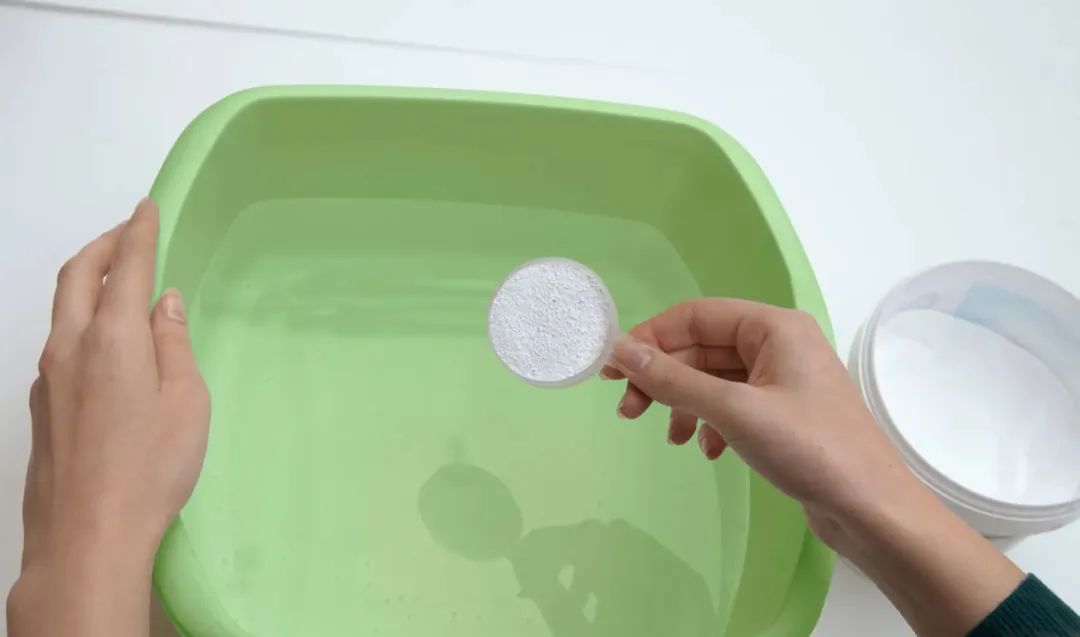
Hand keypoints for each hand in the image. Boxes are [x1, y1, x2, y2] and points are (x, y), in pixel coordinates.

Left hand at [8, 199, 209, 636]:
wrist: (87, 535)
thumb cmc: (151, 468)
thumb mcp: (186, 401)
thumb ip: (174, 344)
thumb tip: (164, 303)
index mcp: (111, 338)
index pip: (125, 267)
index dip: (138, 232)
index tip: (147, 207)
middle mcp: (69, 347)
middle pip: (77, 275)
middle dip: (104, 245)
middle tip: (129, 232)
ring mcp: (47, 377)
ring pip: (61, 307)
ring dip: (87, 279)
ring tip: (118, 281)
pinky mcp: (40, 406)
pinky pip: (58, 340)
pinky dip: (80, 318)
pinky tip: (105, 341)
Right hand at [602, 298, 1023, 635]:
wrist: (871, 508)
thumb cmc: (808, 448)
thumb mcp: (733, 410)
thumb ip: (673, 379)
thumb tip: (621, 350)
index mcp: (773, 327)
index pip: (695, 315)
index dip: (649, 338)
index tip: (612, 370)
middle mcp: (778, 344)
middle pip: (701, 347)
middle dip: (663, 378)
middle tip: (629, 412)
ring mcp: (783, 379)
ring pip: (714, 379)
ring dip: (684, 404)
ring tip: (671, 439)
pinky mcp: (784, 413)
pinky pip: (732, 404)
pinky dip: (710, 423)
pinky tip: (707, 450)